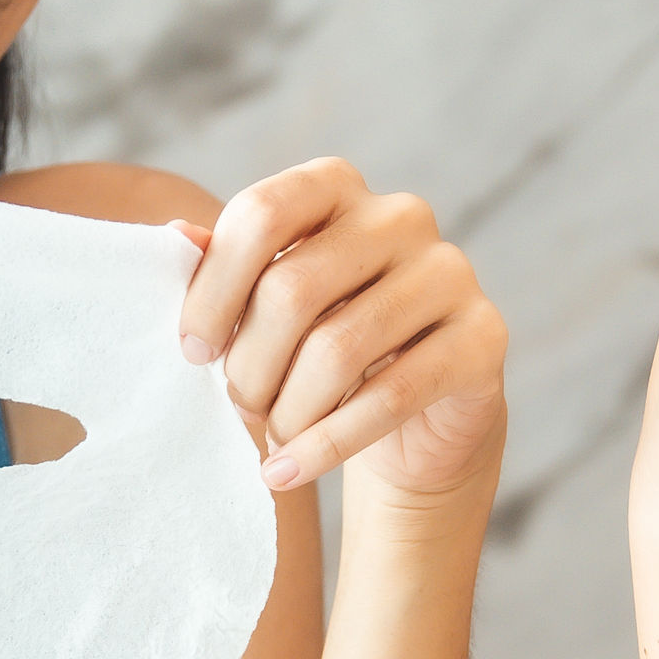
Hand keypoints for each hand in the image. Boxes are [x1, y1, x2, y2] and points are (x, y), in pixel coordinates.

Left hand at [174, 158, 506, 499]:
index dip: (214, 288)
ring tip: (271, 440)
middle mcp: (401, 216)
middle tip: (239, 406)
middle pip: (294, 288)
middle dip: (250, 364)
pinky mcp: (484, 337)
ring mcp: (450, 273)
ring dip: (289, 411)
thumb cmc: (323, 346)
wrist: (416, 419)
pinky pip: (391, 395)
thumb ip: (223, 269)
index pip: (262, 214)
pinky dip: (326, 444)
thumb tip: (175, 240)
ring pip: (340, 348)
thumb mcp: (266, 306)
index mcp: (338, 187)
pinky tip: (287, 471)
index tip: (192, 350)